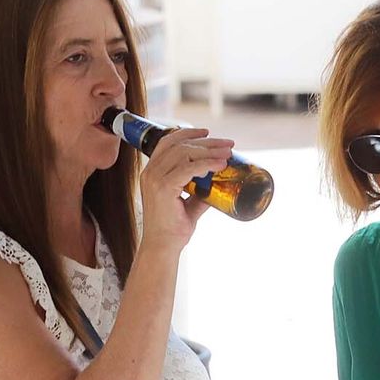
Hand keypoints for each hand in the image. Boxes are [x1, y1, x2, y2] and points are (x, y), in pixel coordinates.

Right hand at [138, 126, 234, 251]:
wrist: (162, 246)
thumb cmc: (173, 228)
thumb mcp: (189, 204)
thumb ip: (201, 193)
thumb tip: (219, 185)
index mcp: (152, 172)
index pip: (168, 142)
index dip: (188, 133)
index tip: (208, 133)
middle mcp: (151, 172)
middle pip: (179, 144)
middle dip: (206, 141)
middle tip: (228, 144)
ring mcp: (155, 179)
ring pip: (184, 153)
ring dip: (209, 150)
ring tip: (228, 152)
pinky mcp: (163, 188)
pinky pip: (188, 169)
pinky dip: (206, 164)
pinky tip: (220, 164)